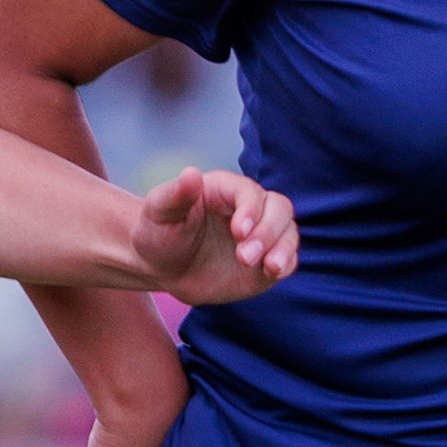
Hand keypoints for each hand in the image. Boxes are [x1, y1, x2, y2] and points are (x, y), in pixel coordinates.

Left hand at [128, 167, 294, 307]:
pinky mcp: (265, 260)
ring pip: (288, 231)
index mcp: (225, 189)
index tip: (239, 231)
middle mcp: (249, 208)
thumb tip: (191, 174)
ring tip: (269, 268)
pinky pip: (288, 258)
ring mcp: (260, 235)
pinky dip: (286, 263)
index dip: (251, 209)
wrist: (163, 268)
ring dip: (282, 248)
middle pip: (279, 208)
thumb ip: (174, 194)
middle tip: (244, 257)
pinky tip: (273, 272)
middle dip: (268, 232)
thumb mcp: (158, 213)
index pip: (250, 192)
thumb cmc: (159, 234)